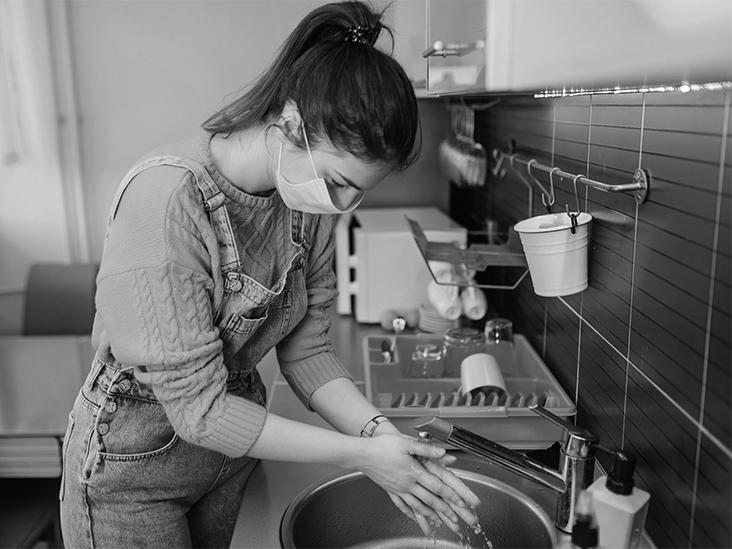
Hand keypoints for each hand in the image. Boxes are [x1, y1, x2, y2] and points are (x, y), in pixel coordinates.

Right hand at [354, 434, 480, 534]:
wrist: (362, 454)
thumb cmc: (382, 447)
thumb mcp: (406, 443)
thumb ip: (426, 448)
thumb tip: (443, 452)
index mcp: (414, 472)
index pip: (437, 487)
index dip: (450, 495)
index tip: (461, 503)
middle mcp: (407, 484)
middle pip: (430, 500)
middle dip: (444, 511)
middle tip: (455, 520)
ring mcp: (399, 489)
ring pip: (417, 506)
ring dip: (430, 515)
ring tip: (439, 522)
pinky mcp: (391, 490)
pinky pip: (402, 505)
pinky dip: (410, 513)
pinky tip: (414, 517)